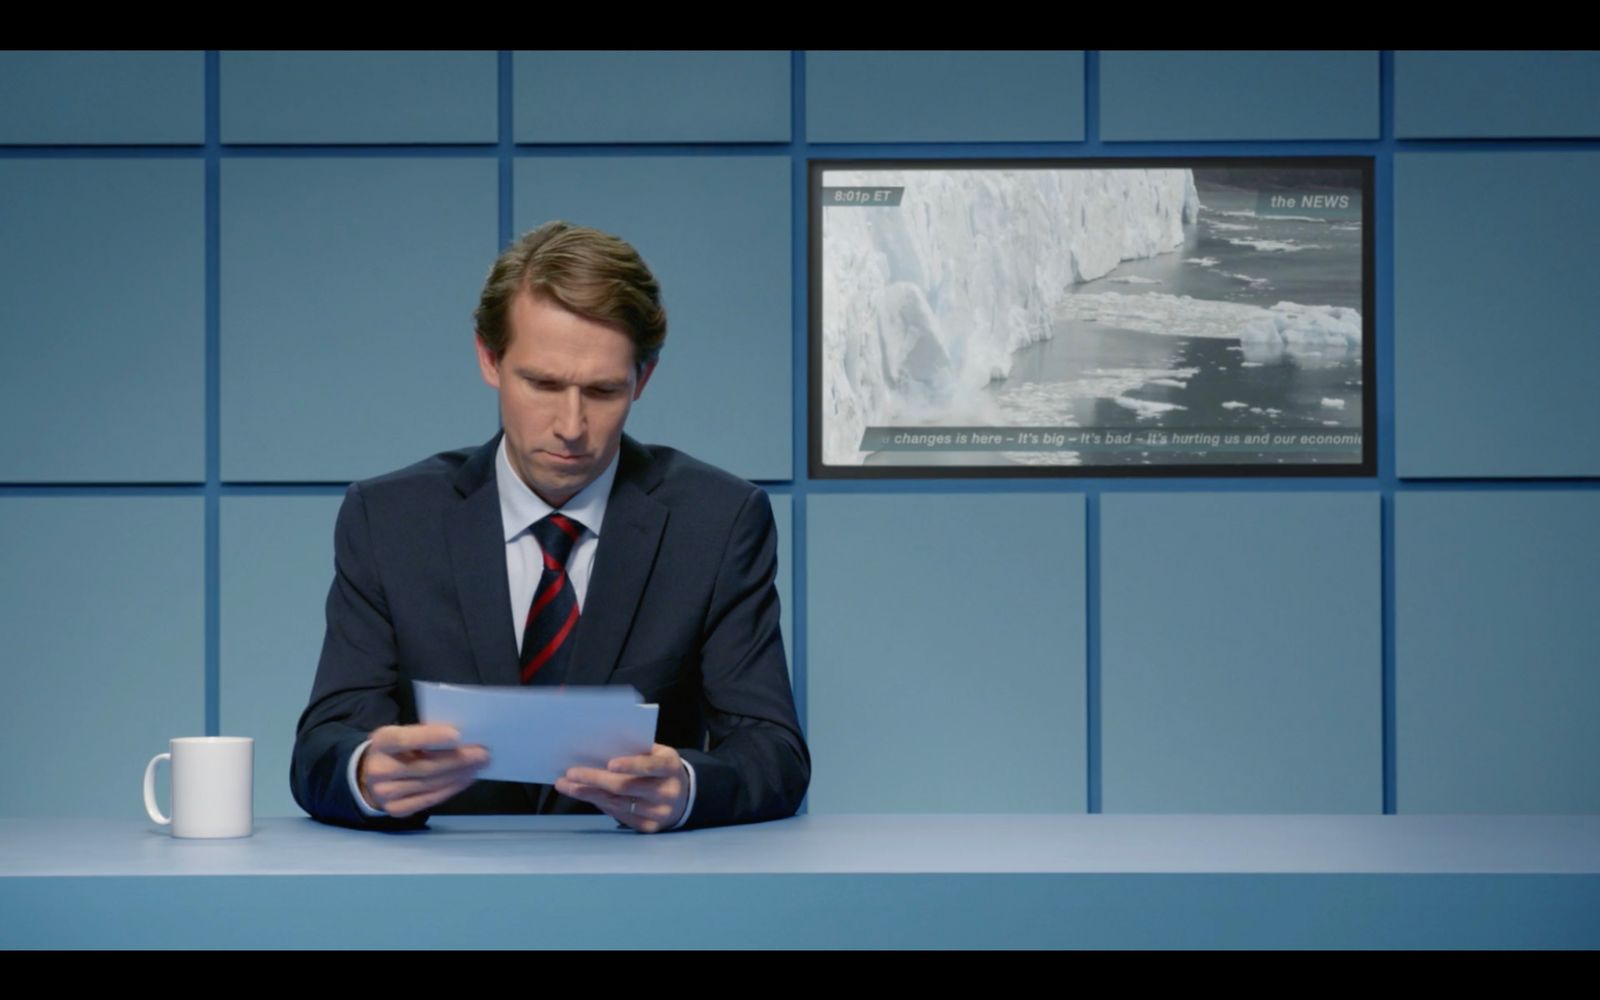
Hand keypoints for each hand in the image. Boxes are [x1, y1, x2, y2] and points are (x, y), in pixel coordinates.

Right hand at [358, 724, 489, 817]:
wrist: (370, 773)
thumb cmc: (398, 748)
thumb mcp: (403, 733)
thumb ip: (425, 735)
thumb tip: (462, 738)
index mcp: (381, 742)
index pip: (405, 739)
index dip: (431, 737)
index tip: (457, 734)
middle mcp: (380, 769)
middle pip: (425, 767)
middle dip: (458, 760)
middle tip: (483, 754)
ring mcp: (385, 793)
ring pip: (430, 785)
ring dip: (459, 775)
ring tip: (479, 766)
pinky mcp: (396, 809)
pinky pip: (429, 800)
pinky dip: (451, 789)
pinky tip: (465, 779)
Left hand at [555, 744, 688, 833]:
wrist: (685, 797)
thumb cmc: (662, 768)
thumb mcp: (658, 754)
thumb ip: (637, 750)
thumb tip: (600, 750)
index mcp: (671, 768)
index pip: (651, 766)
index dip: (631, 765)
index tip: (609, 764)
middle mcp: (667, 792)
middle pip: (626, 787)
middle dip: (595, 780)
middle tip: (571, 774)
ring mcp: (658, 813)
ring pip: (618, 804)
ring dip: (589, 794)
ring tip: (567, 785)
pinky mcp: (649, 827)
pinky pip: (619, 816)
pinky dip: (600, 804)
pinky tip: (584, 795)